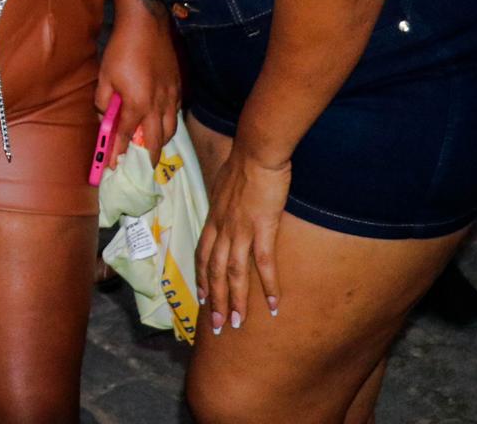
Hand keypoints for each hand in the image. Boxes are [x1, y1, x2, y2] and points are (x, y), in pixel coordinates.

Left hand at [95, 0, 179, 166]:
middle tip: (143, 166)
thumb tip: (105, 117)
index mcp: (138, 105)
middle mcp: (158, 106)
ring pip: (170, 129)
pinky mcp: (178, 87)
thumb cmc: (122, 49)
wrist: (147, 24)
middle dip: (149, 156)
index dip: (117, 152)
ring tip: (154, 148)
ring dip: (161, 142)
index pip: (125, 136)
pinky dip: (169, 124)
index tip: (111, 166)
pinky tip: (163, 122)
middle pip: (156, 140)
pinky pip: (175, 113)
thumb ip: (104, 102)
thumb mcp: (105, 77)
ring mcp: (171, 97)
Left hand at [196, 143, 289, 335]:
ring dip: (235, 301)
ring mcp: (240, 230)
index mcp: (214, 219)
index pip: (202, 255)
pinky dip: (268, 286)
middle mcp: (222, 228)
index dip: (202, 279)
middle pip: (213, 271)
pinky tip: (273, 305)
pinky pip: (263, 264)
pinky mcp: (261, 228)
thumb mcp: (227, 187)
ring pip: (233, 274)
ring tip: (237, 323)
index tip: (203, 299)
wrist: (256, 151)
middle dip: (215, 301)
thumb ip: (227, 204)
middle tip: (217, 326)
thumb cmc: (245, 165)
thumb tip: (230, 210)